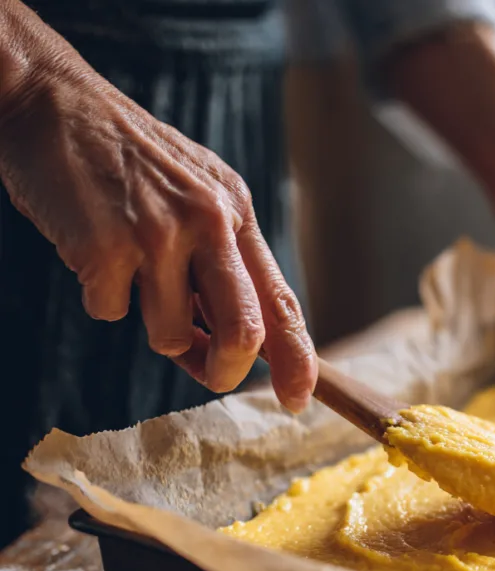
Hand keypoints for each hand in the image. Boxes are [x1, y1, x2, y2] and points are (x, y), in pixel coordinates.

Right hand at [0, 22, 316, 410]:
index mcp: (237, 214)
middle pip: (243, 333)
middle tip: (212, 374)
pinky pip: (110, 314)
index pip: (281, 302)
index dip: (296, 359)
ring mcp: (157, 234)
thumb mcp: (198, 194)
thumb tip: (242, 345)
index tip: (297, 399)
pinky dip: (100, 297)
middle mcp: (209, 222)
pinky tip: (91, 250)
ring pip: (171, 337)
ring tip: (132, 278)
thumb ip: (223, 260)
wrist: (53, 102)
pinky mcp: (104, 247)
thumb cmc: (128, 163)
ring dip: (151, 327)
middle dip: (227, 371)